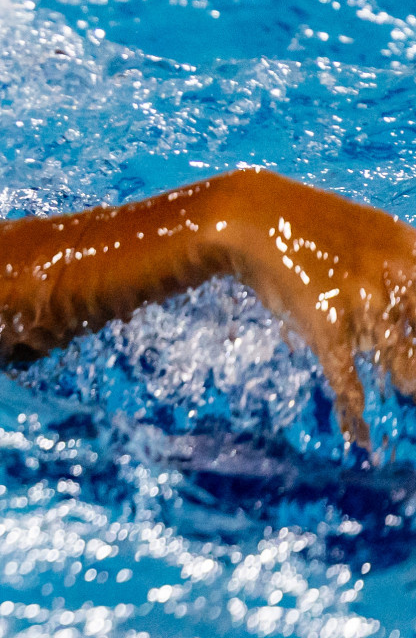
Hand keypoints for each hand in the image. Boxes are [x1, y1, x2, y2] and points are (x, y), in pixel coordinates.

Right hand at [217, 169, 415, 447]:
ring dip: (407, 382)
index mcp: (407, 249)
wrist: (249, 214)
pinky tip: (360, 433)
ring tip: (407, 389)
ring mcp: (360, 303)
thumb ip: (404, 260)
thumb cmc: (309, 225)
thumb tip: (413, 295)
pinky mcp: (325, 325)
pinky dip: (354, 412)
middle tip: (412, 379)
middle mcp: (391, 277)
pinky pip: (347, 378)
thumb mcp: (370, 230)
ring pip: (403, 362)